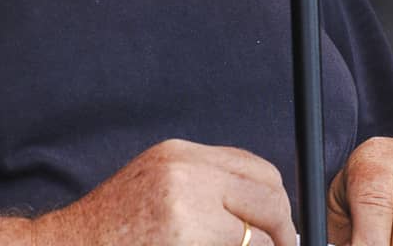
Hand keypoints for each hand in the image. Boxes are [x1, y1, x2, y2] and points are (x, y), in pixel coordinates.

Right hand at [36, 139, 297, 245]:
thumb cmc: (110, 230)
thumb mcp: (156, 186)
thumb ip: (203, 185)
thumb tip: (263, 207)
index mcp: (181, 156)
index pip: (258, 171)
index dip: (277, 203)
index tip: (281, 229)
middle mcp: (187, 175)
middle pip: (270, 200)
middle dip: (282, 233)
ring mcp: (187, 212)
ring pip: (258, 237)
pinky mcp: (186, 243)